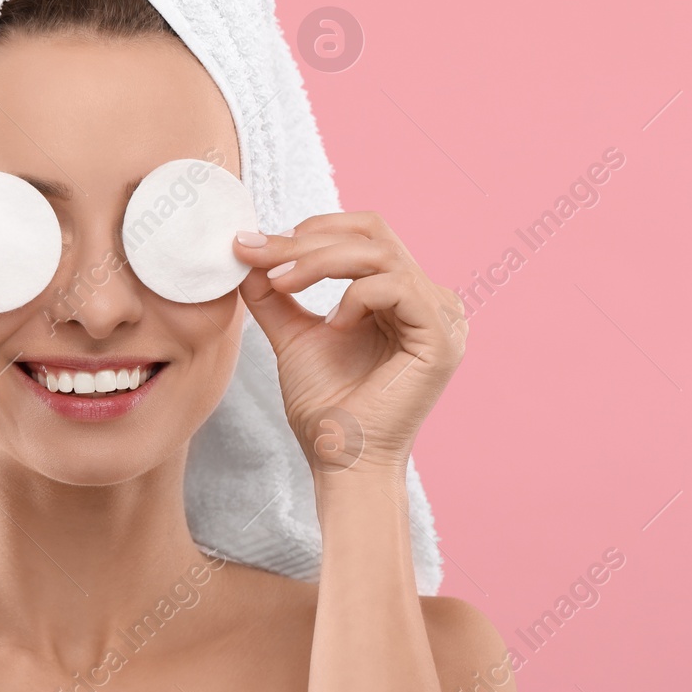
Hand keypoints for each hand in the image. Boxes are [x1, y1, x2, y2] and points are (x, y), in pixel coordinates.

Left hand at [233, 212, 467, 473]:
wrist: (341, 461)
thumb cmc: (326, 406)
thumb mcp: (294, 335)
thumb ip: (276, 293)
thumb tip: (248, 251)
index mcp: (402, 294)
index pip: (362, 234)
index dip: (308, 230)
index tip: (252, 245)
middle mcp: (429, 298)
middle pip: (372, 233)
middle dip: (308, 239)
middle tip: (261, 256)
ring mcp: (442, 316)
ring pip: (380, 253)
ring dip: (319, 262)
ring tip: (281, 284)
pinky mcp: (443, 338)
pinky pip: (397, 287)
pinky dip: (354, 297)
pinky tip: (332, 326)